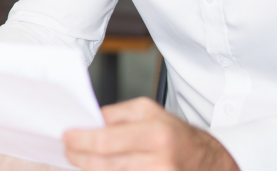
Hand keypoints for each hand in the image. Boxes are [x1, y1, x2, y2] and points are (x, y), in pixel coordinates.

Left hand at [63, 97, 239, 170]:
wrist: (210, 163)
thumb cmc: (177, 135)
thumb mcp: (149, 111)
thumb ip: (116, 115)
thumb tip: (88, 122)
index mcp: (156, 135)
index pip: (106, 141)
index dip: (81, 140)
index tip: (66, 136)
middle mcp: (159, 162)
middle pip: (105, 164)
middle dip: (80, 157)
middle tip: (68, 150)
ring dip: (91, 168)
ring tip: (81, 158)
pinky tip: (100, 168)